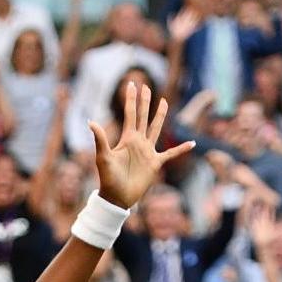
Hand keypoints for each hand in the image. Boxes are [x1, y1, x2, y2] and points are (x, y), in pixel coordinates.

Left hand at [90, 81, 192, 211]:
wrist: (117, 197)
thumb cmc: (108, 178)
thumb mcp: (103, 157)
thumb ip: (100, 139)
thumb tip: (91, 121)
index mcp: (127, 138)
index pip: (130, 114)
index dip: (131, 99)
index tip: (132, 84)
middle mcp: (138, 142)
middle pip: (143, 117)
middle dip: (145, 102)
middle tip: (146, 86)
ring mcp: (148, 152)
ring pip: (156, 129)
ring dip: (159, 116)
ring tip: (163, 102)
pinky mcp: (155, 163)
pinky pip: (171, 154)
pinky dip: (181, 149)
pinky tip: (191, 143)